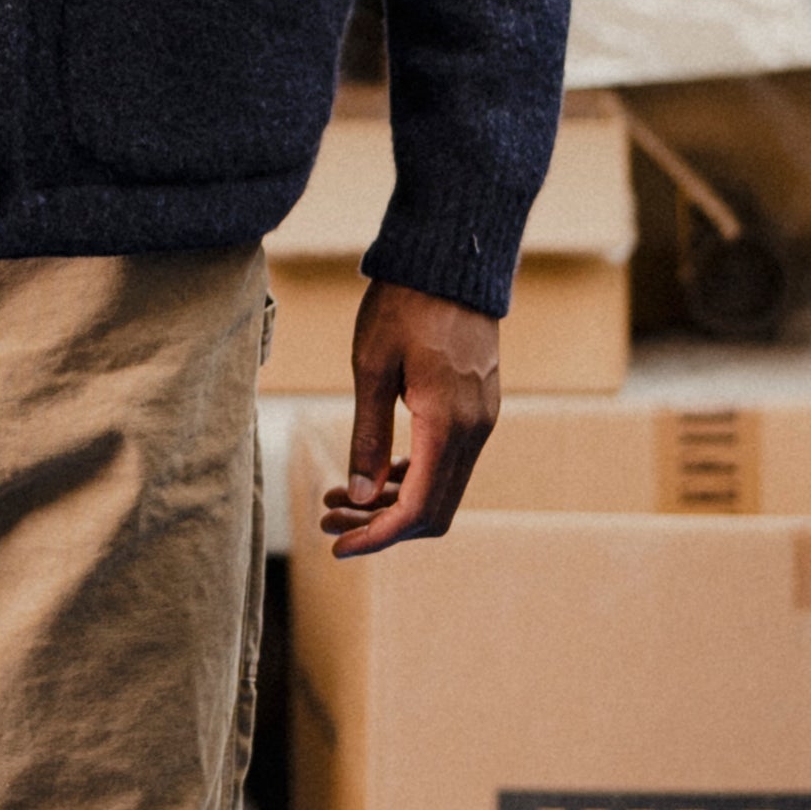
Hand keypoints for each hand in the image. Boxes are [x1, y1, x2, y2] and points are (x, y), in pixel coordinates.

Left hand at [320, 280, 502, 557]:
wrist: (450, 260)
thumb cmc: (403, 304)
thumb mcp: (371, 367)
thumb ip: (367, 435)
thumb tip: (359, 498)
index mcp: (447, 424)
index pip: (418, 508)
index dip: (378, 537)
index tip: (338, 548)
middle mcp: (474, 430)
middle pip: (432, 510)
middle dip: (380, 526)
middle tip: (328, 523)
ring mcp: (481, 421)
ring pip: (440, 488)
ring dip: (392, 503)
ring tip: (337, 500)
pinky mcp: (478, 409)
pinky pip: (447, 462)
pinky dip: (411, 477)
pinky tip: (372, 475)